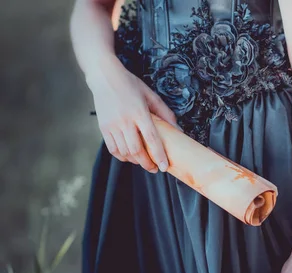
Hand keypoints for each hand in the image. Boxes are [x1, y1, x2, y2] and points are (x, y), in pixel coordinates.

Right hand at [87, 55, 177, 172]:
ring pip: (125, 152)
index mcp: (139, 112)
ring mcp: (112, 125)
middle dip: (147, 164)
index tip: (164, 167)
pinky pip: (113, 149)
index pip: (151, 139)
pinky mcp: (103, 128)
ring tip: (144, 162)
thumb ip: (165, 113)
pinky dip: (122, 157)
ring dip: (136, 161)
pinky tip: (130, 157)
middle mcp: (125, 120)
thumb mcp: (151, 95)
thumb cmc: (130, 85)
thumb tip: (179, 130)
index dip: (159, 155)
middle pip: (137, 150)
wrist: (104, 76)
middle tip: (155, 169)